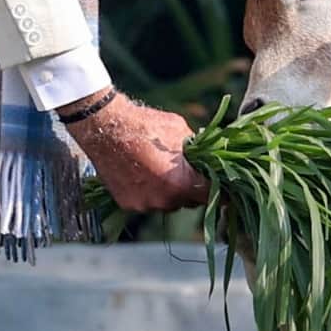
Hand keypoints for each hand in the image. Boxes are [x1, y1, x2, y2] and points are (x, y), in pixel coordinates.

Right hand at [59, 91, 207, 211]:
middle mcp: (164, 200)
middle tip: (186, 170)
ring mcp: (144, 204)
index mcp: (181, 184)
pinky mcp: (128, 204)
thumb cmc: (146, 126)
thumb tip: (209, 157)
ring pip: (168, 202)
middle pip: (189, 201)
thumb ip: (198, 150)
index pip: (210, 195)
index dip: (220, 190)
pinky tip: (144, 173)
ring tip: (161, 168)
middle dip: (191, 187)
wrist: (106, 127)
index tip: (223, 187)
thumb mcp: (181, 131)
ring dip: (169, 191)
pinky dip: (150, 192)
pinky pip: (148, 202)